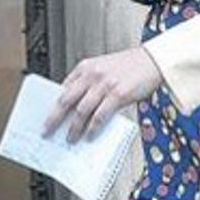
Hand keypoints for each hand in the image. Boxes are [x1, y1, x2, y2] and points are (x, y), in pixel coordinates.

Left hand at [43, 47, 162, 142]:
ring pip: (81, 111)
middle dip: (54, 118)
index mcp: (85, 67)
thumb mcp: (103, 70)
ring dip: (74, 128)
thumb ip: (89, 85)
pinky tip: (89, 136)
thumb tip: (77, 110)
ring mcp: (104, 84)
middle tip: (47, 131)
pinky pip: (100, 115)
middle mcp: (91, 75)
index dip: (53, 105)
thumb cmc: (129, 67)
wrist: (153, 60)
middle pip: (66, 100)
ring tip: (69, 138)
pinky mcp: (118, 94)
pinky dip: (93, 128)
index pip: (63, 89)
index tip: (47, 118)